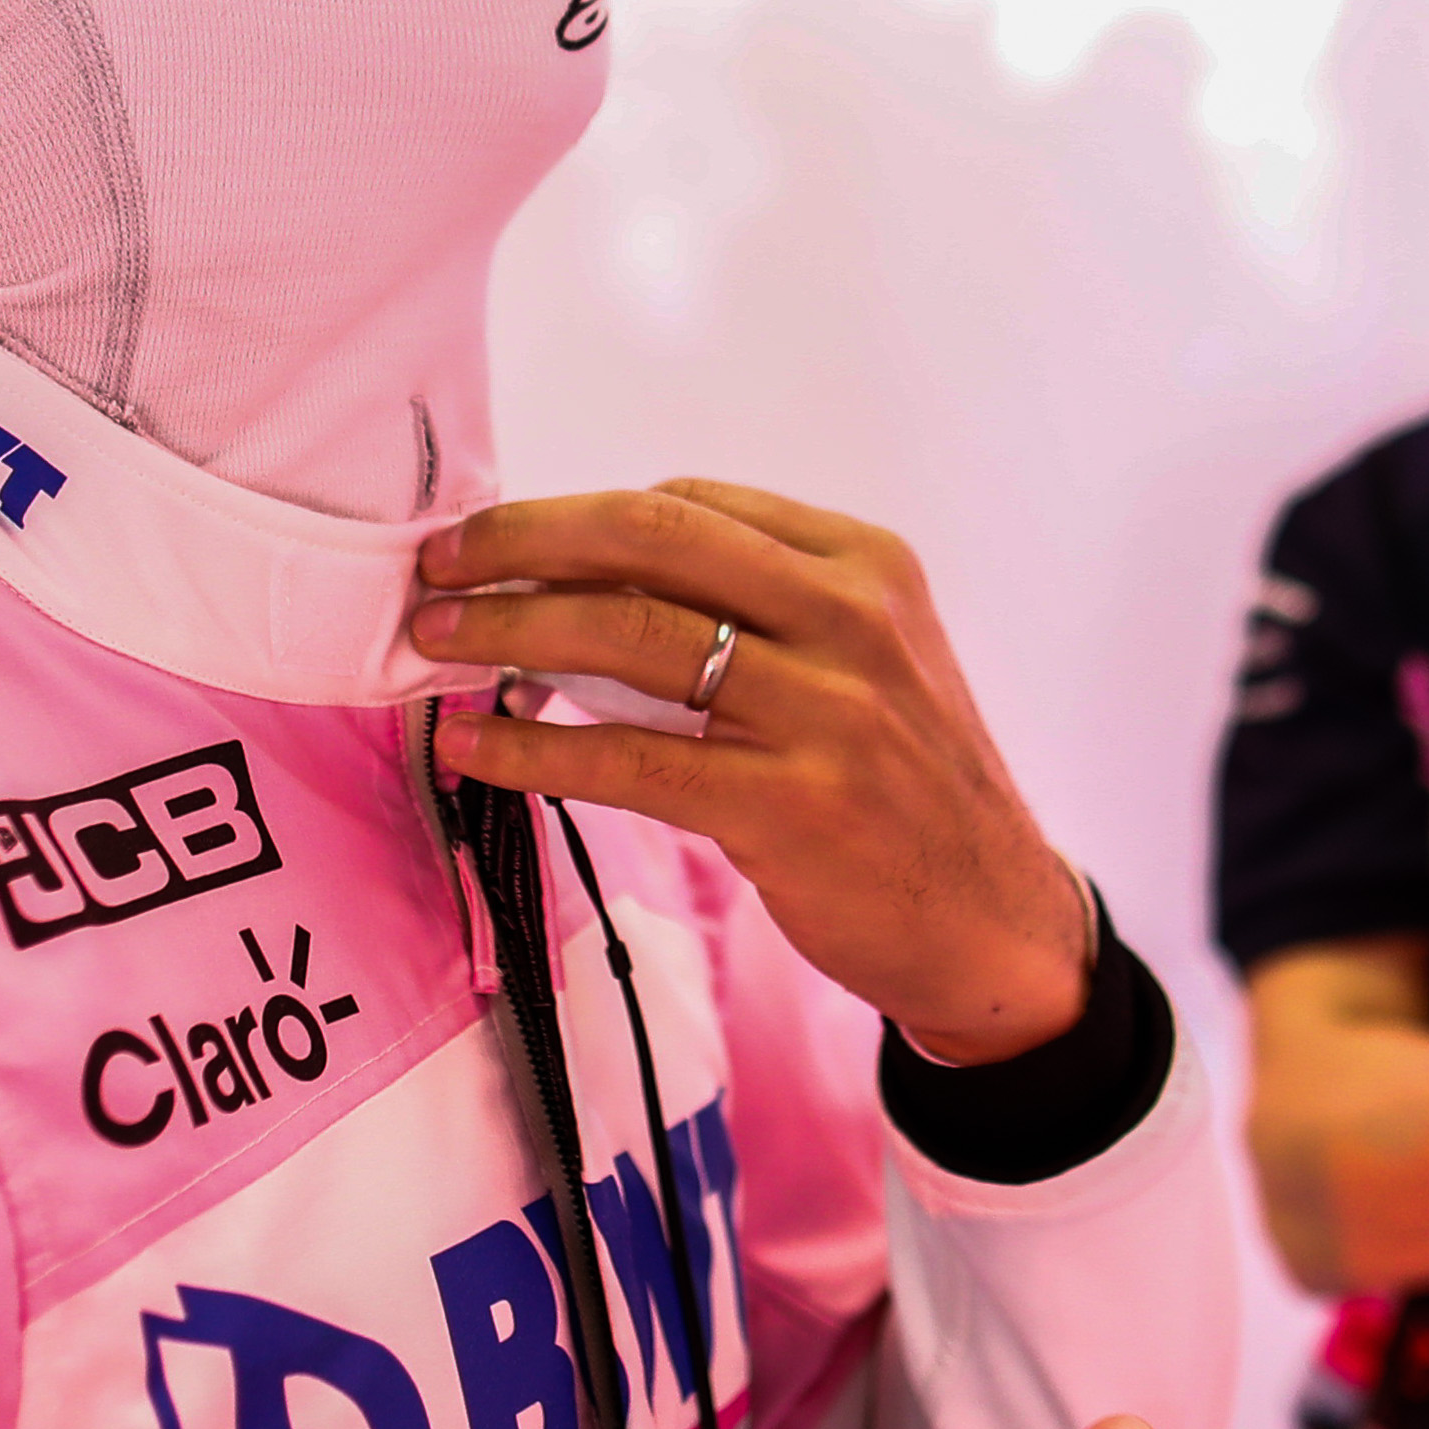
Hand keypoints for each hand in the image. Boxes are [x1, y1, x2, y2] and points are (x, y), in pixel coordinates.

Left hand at [412, 482, 1087, 1061]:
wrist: (995, 923)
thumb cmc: (908, 790)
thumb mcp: (866, 664)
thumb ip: (759, 612)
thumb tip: (585, 588)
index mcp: (866, 565)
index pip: (692, 505)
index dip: (576, 515)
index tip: (500, 541)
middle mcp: (852, 619)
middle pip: (652, 540)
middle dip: (523, 542)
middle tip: (437, 565)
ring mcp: (825, 711)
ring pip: (631, 636)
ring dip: (509, 631)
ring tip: (433, 644)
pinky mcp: (789, 805)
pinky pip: (630, 759)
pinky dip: (535, 747)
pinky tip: (479, 745)